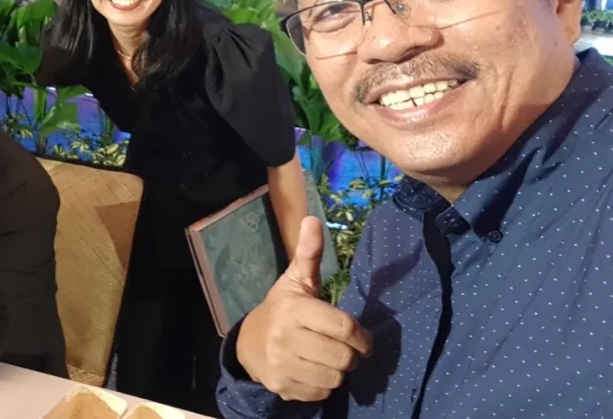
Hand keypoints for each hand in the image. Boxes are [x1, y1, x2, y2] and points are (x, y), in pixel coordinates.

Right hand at [236, 216, 371, 401]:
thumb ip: (309, 254)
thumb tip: (313, 219)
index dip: (363, 338)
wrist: (248, 344)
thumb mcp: (295, 281)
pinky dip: (324, 386)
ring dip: (338, 371)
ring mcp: (282, 365)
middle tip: (345, 350)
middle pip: (343, 357)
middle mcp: (286, 338)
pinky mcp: (282, 387)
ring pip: (334, 378)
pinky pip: (321, 393)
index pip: (344, 328)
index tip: (364, 341)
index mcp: (294, 310)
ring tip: (329, 360)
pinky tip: (314, 372)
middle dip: (351, 356)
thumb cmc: (282, 310)